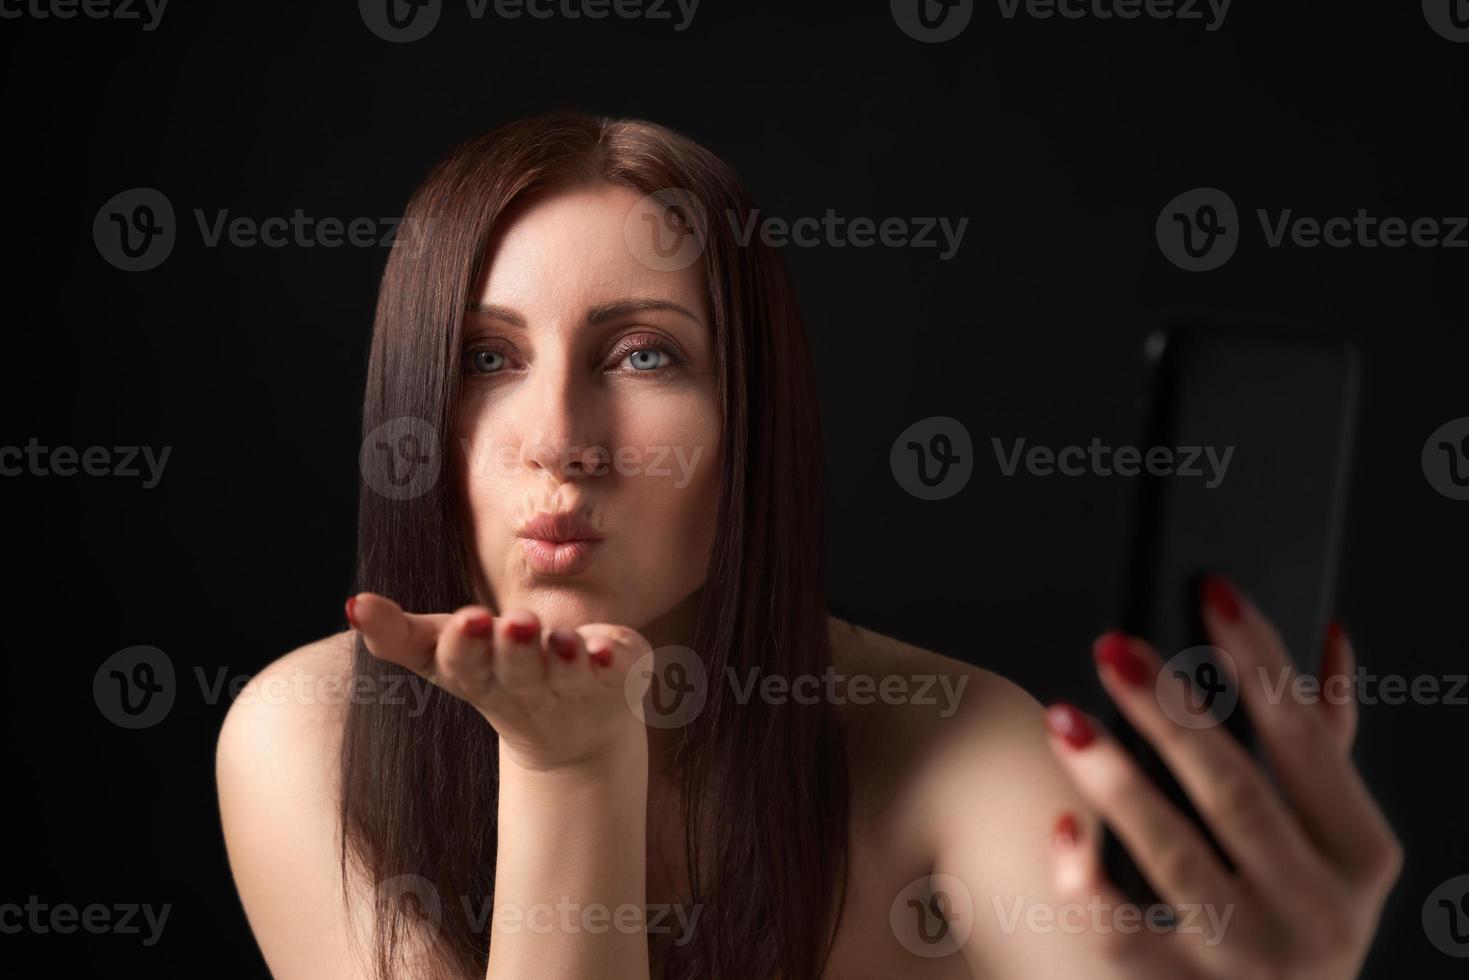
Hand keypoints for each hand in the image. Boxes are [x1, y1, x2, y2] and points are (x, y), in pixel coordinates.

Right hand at [346, 593, 653, 771]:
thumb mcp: (444, 655)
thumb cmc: (498, 673)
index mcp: (479, 675)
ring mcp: (574, 684)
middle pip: (516, 668)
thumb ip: (400, 634)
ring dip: (563, 656)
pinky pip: (617, 670)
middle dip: (511, 647)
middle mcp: (527, 684)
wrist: (575, 732)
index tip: (465, 619)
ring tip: (562, 639)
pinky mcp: (616, 676)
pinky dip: (611, 661)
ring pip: (567, 671)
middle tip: (507, 623)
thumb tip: (353, 605)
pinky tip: (605, 649)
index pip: (463, 663)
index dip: (463, 645)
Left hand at [1042, 576, 1402, 978]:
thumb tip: (1329, 639)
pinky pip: (1123, 937)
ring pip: (1178, 862)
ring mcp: (1251, 958)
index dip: (1261, 663)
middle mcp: (1317, 911)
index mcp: (1357, 852)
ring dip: (1121, 785)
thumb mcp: (1330, 839)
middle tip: (1116, 648)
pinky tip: (1062, 829)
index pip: (1307, 742)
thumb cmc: (1292, 909)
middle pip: (1237, 796)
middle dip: (1175, 716)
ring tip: (1066, 719)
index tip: (1213, 592)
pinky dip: (1090, 884)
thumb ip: (1324, 745)